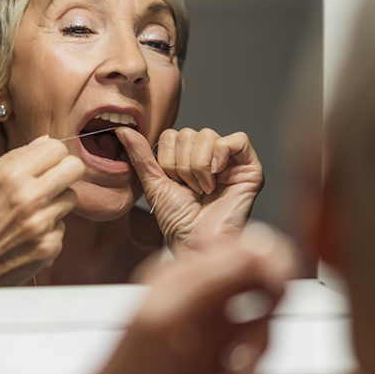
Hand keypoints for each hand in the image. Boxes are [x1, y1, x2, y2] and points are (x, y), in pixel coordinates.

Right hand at [0, 136, 84, 287]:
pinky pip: (62, 226)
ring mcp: (42, 224)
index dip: (52, 153)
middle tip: (53, 179)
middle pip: (74, 168)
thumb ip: (13, 158)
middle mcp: (29, 199)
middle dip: (65, 171)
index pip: (56, 148)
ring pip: (71, 198)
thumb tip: (42, 142)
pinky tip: (27, 234)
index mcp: (10, 177)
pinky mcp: (49, 246)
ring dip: (56, 202)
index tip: (47, 161)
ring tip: (32, 211)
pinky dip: (49, 229)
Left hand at [25, 226, 296, 373]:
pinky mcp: (222, 370)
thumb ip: (212, 279)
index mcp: (181, 275)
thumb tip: (257, 247)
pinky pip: (257, 371)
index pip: (238, 249)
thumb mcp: (167, 317)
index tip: (276, 286)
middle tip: (244, 350)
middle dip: (260, 324)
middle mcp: (199, 301)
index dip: (266, 263)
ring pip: (261, 334)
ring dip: (247, 366)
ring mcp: (213, 336)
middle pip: (259, 291)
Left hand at [116, 127, 263, 253]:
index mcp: (188, 158)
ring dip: (199, 166)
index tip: (173, 183)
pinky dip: (221, 156)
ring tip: (203, 189)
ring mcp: (231, 161)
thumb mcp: (154, 184)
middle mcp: (209, 156)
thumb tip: (123, 130)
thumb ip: (140, 156)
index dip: (167, 158)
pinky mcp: (250, 168)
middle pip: (189, 133)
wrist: (196, 242)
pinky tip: (217, 178)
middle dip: (182, 165)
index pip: (172, 134)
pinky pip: (237, 140)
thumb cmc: (178, 221)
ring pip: (208, 135)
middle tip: (190, 189)